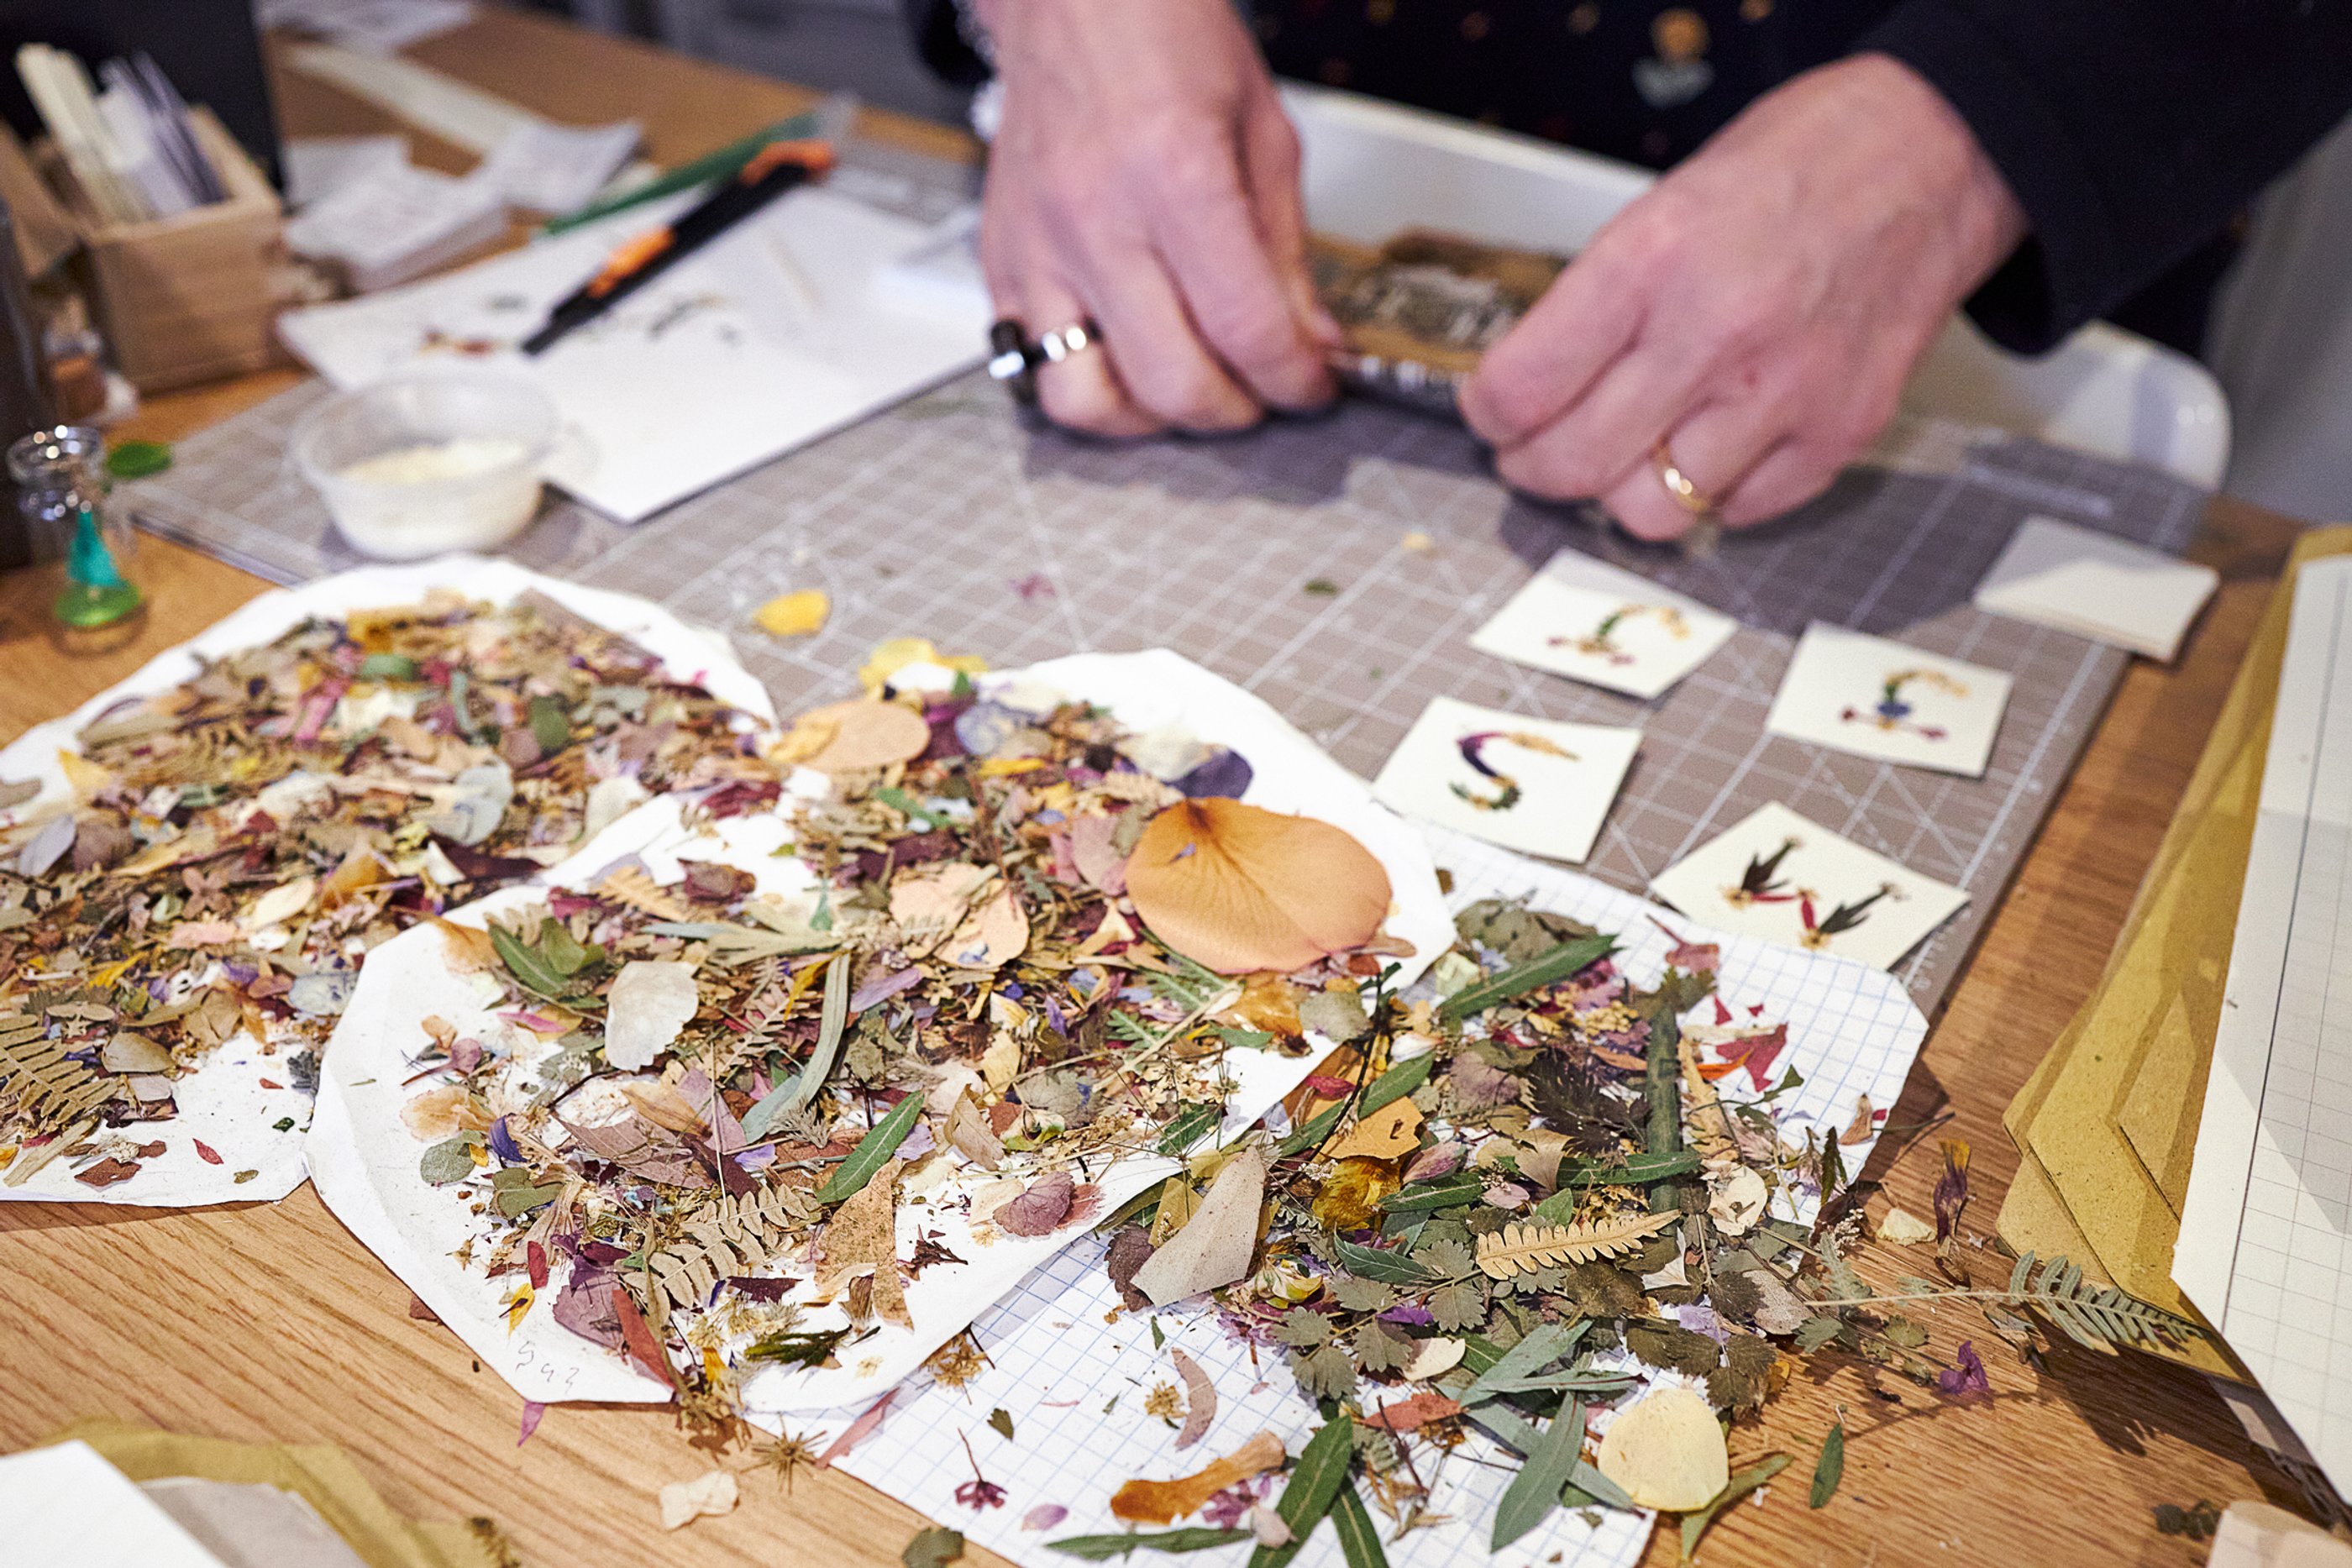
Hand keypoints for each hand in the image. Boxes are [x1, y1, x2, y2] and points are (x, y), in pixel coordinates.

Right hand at [975, 0, 1338, 435]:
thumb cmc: (1163, 37)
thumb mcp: (1263, 134)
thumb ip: (1287, 252)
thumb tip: (1313, 342)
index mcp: (1175, 175)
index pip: (1246, 328)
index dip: (1295, 379)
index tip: (1313, 384)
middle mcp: (1096, 220)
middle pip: (1171, 383)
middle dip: (1235, 412)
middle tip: (1259, 392)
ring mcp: (1038, 247)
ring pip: (1085, 401)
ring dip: (1148, 419)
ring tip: (1184, 387)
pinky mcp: (1001, 260)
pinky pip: (1033, 364)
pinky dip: (1088, 381)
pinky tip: (1126, 352)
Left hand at [1460, 54, 2025, 539]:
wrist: (1934, 156)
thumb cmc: (1798, 169)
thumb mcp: (1664, 205)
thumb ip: (1598, 303)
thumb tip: (1532, 388)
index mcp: (1654, 260)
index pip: (1525, 386)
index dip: (1490, 413)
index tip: (1493, 413)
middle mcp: (1716, 333)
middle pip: (1575, 465)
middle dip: (1534, 469)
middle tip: (1534, 453)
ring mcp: (1785, 394)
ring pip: (1653, 511)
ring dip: (1624, 490)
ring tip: (1629, 450)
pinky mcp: (1839, 434)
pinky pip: (1739, 510)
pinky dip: (1713, 489)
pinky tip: (1713, 440)